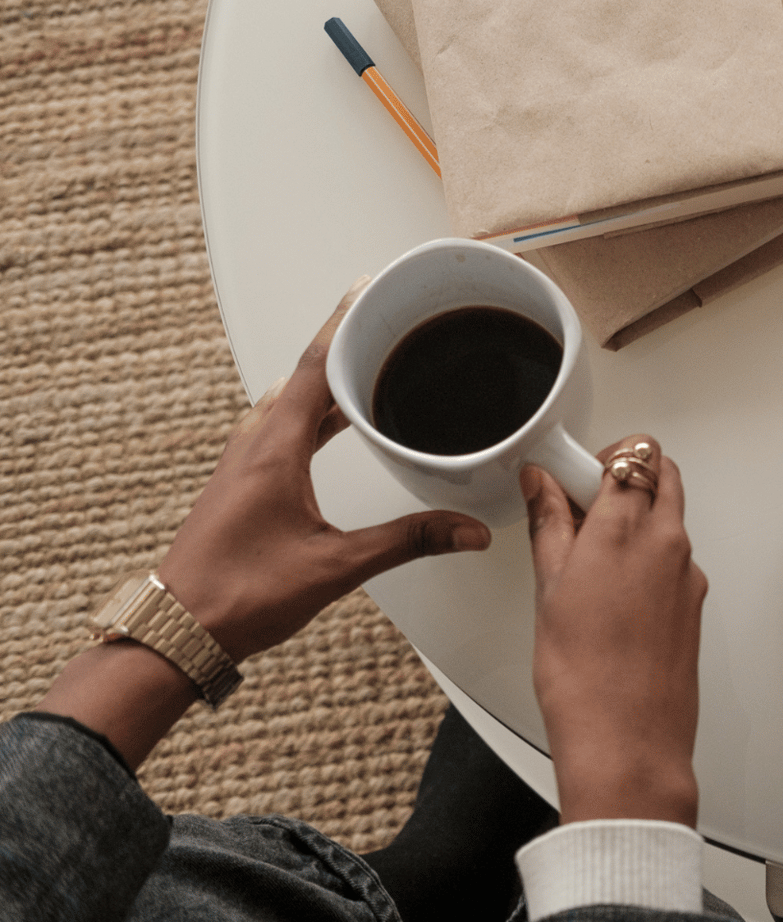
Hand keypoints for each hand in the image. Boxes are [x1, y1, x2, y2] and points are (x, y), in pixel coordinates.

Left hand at [153, 278, 491, 661]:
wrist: (177, 631)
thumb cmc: (236, 597)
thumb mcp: (335, 566)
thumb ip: (407, 541)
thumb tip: (466, 530)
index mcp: (274, 450)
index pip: (314, 366)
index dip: (345, 323)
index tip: (368, 290)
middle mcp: (254, 446)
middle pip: (305, 376)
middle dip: (346, 346)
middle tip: (384, 323)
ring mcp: (244, 464)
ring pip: (291, 401)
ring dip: (328, 380)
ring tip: (368, 367)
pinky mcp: (243, 484)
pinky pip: (282, 427)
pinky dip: (313, 411)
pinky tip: (332, 426)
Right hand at [523, 437, 704, 826]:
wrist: (628, 741)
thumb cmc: (584, 677)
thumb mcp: (549, 589)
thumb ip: (551, 524)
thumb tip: (542, 484)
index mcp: (627, 528)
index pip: (633, 454)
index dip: (600, 459)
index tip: (570, 477)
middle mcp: (668, 542)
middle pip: (662, 474)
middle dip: (627, 476)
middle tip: (582, 506)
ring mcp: (689, 572)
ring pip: (670, 517)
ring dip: (637, 518)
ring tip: (589, 559)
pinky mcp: (696, 602)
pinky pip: (675, 559)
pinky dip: (649, 557)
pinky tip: (613, 594)